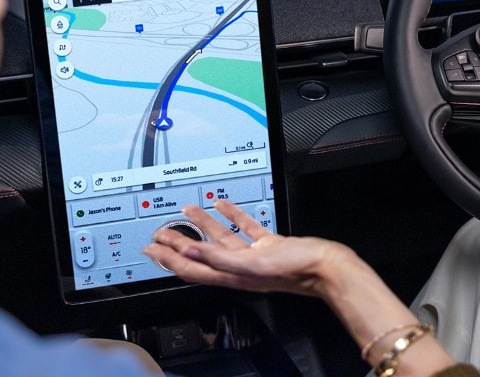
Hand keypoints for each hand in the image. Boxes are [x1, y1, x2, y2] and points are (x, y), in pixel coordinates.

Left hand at [143, 200, 355, 297]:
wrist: (327, 266)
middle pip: (200, 254)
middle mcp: (239, 267)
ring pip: (221, 239)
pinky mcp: (269, 246)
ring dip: (202, 225)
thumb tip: (190, 251)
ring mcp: (254, 256)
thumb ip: (221, 258)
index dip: (168, 259)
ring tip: (186, 212)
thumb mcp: (254, 264)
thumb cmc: (297, 269)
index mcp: (233, 274)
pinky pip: (245, 229)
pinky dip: (233, 216)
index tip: (152, 249)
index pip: (192, 267)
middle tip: (160, 233)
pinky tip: (225, 206)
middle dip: (177, 244)